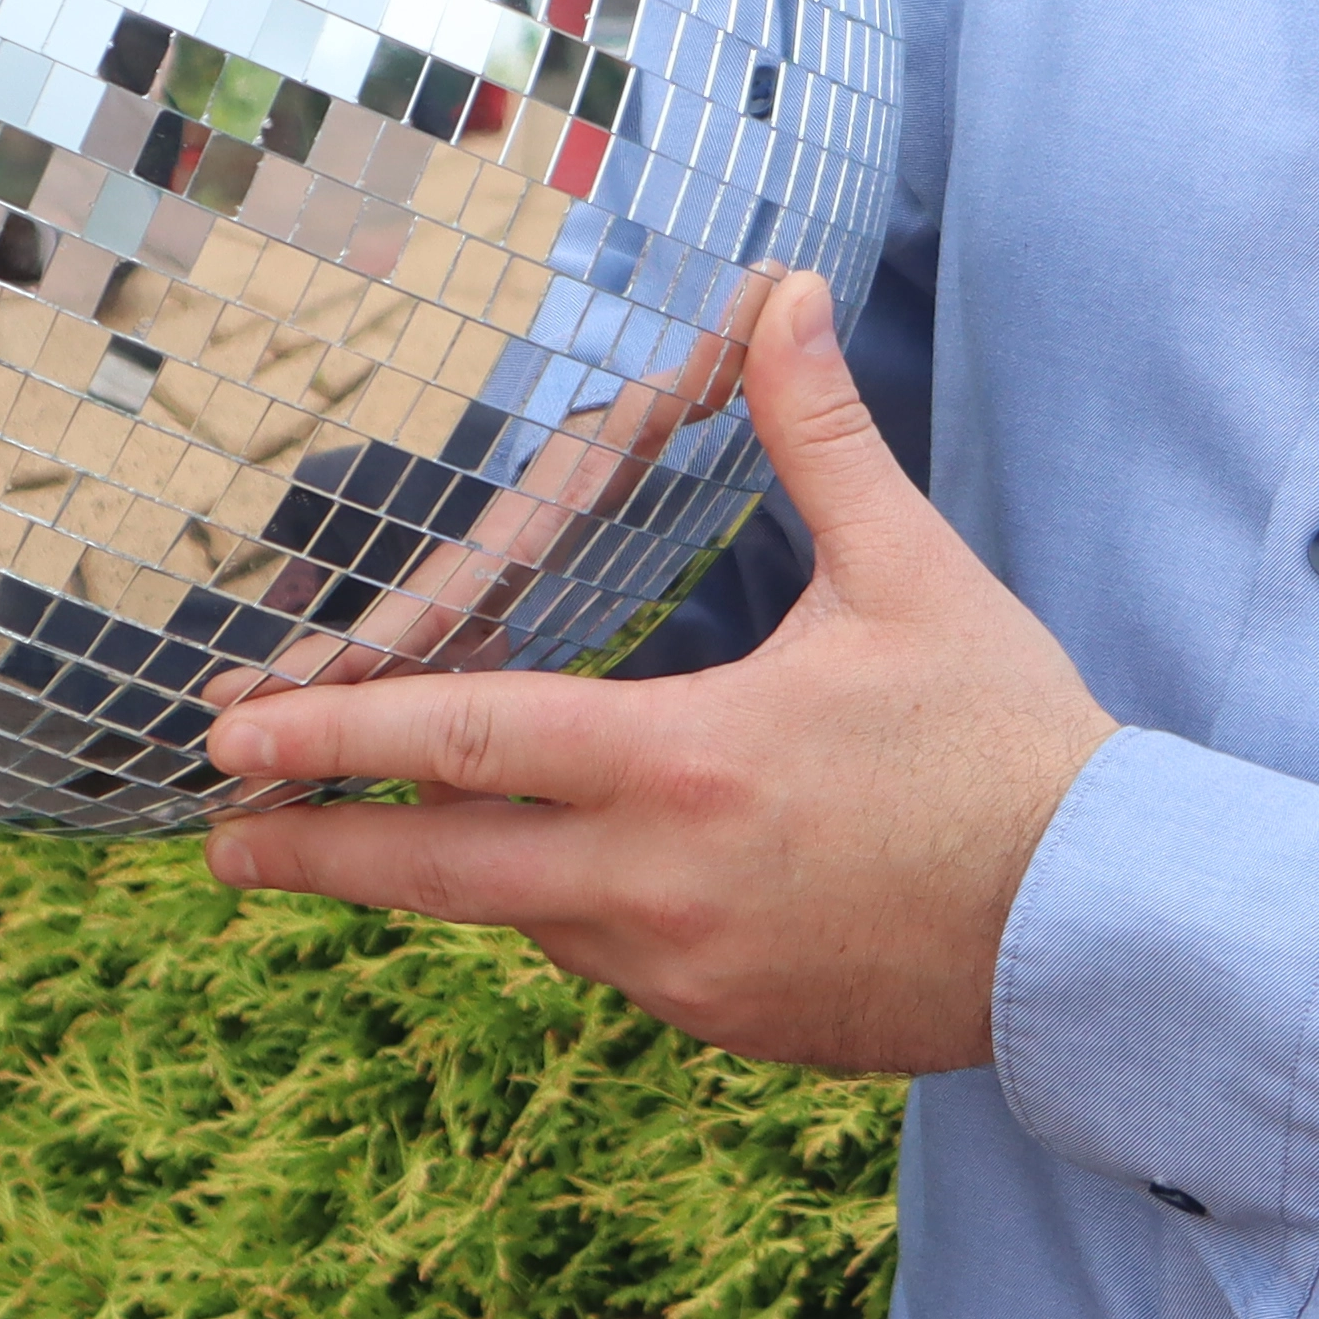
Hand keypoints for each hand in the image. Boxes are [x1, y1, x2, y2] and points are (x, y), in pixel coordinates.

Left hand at [201, 267, 1115, 1078]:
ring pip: (527, 918)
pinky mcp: (728, 1023)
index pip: (465, 743)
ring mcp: (687, 972)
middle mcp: (659, 883)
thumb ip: (821, 435)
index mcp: (685, 761)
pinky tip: (585, 873)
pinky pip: (611, 965)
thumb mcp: (911, 572)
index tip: (233, 739)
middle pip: (440, 873)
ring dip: (459, 874)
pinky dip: (574, 913)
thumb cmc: (1005, 737)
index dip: (336, 738)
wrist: (1098, 922)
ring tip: (394, 837)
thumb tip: (781, 294)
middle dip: (315, 856)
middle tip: (219, 844)